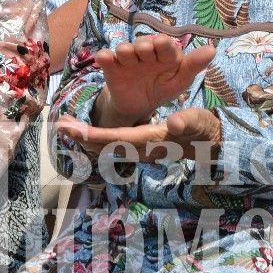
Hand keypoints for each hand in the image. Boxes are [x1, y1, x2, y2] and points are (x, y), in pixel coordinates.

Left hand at [57, 107, 222, 162]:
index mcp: (151, 141)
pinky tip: (85, 129)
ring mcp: (140, 150)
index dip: (94, 134)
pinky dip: (97, 135)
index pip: (117, 139)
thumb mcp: (199, 122)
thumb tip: (172, 124)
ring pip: (107, 145)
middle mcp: (142, 148)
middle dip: (82, 137)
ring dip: (86, 136)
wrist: (212, 145)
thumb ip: (186, 122)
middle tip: (59, 127)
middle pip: (106, 144)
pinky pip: (114, 143)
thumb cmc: (205, 130)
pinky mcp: (141, 146)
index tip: (73, 130)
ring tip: (66, 126)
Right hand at [91, 36, 215, 127]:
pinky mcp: (111, 67)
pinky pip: (105, 58)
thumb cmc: (163, 88)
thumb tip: (212, 49)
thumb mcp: (180, 80)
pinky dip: (104, 57)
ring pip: (124, 49)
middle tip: (145, 52)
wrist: (138, 106)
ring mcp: (127, 59)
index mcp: (164, 53)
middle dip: (144, 46)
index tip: (163, 44)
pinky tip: (105, 58)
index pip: (164, 43)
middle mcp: (145, 52)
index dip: (162, 44)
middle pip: (143, 44)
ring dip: (126, 50)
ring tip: (126, 55)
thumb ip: (194, 65)